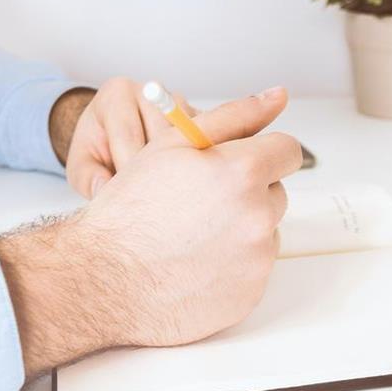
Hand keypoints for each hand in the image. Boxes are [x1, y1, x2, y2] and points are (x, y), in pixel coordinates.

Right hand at [0, 87, 301, 380]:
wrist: (104, 279)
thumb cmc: (131, 210)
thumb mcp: (173, 145)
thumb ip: (233, 116)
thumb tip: (277, 96)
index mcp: (243, 172)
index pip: (287, 151)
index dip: (262, 154)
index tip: (242, 163)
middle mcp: (258, 216)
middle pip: (276, 194)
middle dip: (247, 194)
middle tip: (200, 204)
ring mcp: (256, 260)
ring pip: (265, 233)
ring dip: (241, 230)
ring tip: (193, 237)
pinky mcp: (251, 294)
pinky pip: (254, 270)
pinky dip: (232, 266)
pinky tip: (195, 265)